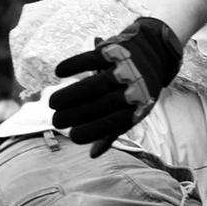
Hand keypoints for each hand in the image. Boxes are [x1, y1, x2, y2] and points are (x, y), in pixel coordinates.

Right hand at [49, 17, 183, 156]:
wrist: (155, 50)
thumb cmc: (138, 88)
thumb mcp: (133, 110)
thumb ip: (113, 131)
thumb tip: (92, 155)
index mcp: (139, 107)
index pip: (114, 123)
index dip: (93, 131)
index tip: (72, 137)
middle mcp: (135, 89)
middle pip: (102, 104)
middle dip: (77, 114)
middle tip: (56, 120)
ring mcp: (125, 68)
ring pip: (95, 84)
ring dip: (71, 94)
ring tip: (52, 103)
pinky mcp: (116, 50)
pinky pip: (92, 58)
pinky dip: (74, 65)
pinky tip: (58, 72)